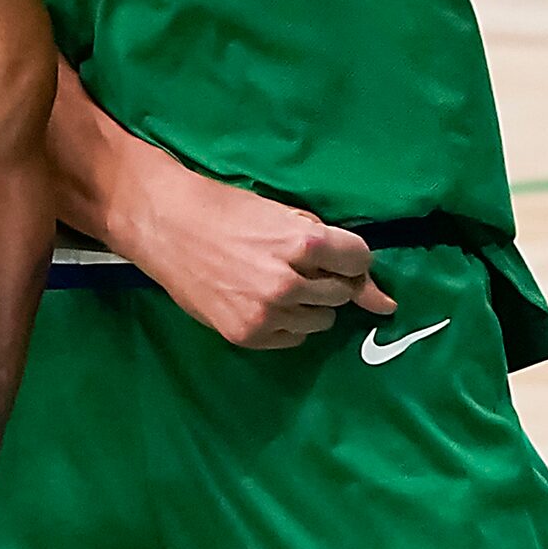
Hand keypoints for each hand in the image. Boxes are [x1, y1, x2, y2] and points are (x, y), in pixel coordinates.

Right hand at [112, 158, 392, 349]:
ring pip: (321, 320)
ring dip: (307, 303)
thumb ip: (335, 254)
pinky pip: (293, 338)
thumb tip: (386, 304)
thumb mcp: (283, 216)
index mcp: (304, 243)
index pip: (359, 261)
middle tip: (293, 265)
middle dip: (327, 279)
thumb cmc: (224, 210)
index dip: (348, 257)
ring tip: (271, 282)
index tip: (332, 255)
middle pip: (342, 293)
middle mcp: (289, 282)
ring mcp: (267, 312)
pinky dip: (285, 322)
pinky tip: (257, 300)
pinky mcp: (247, 334)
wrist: (161, 224)